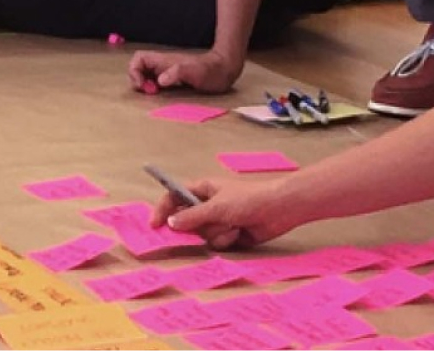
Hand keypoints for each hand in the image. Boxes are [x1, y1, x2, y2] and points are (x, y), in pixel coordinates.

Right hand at [127, 49, 243, 94]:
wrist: (224, 70)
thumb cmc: (210, 70)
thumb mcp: (195, 72)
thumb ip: (177, 72)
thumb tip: (160, 80)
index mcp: (164, 60)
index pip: (139, 58)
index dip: (134, 71)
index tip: (144, 85)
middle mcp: (163, 65)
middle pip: (140, 68)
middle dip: (138, 80)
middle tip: (149, 93)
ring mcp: (168, 72)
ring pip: (147, 76)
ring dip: (146, 86)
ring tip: (155, 95)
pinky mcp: (174, 80)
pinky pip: (156, 83)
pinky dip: (154, 89)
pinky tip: (163, 96)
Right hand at [152, 175, 302, 250]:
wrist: (279, 209)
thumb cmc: (248, 199)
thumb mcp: (217, 206)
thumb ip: (193, 216)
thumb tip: (171, 224)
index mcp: (203, 189)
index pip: (174, 197)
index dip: (163, 209)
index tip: (154, 225)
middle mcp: (208, 205)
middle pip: (186, 221)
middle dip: (194, 228)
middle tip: (201, 229)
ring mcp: (219, 221)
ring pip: (203, 235)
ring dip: (216, 233)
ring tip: (232, 226)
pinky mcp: (229, 234)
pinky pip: (217, 243)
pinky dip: (227, 239)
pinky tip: (240, 232)